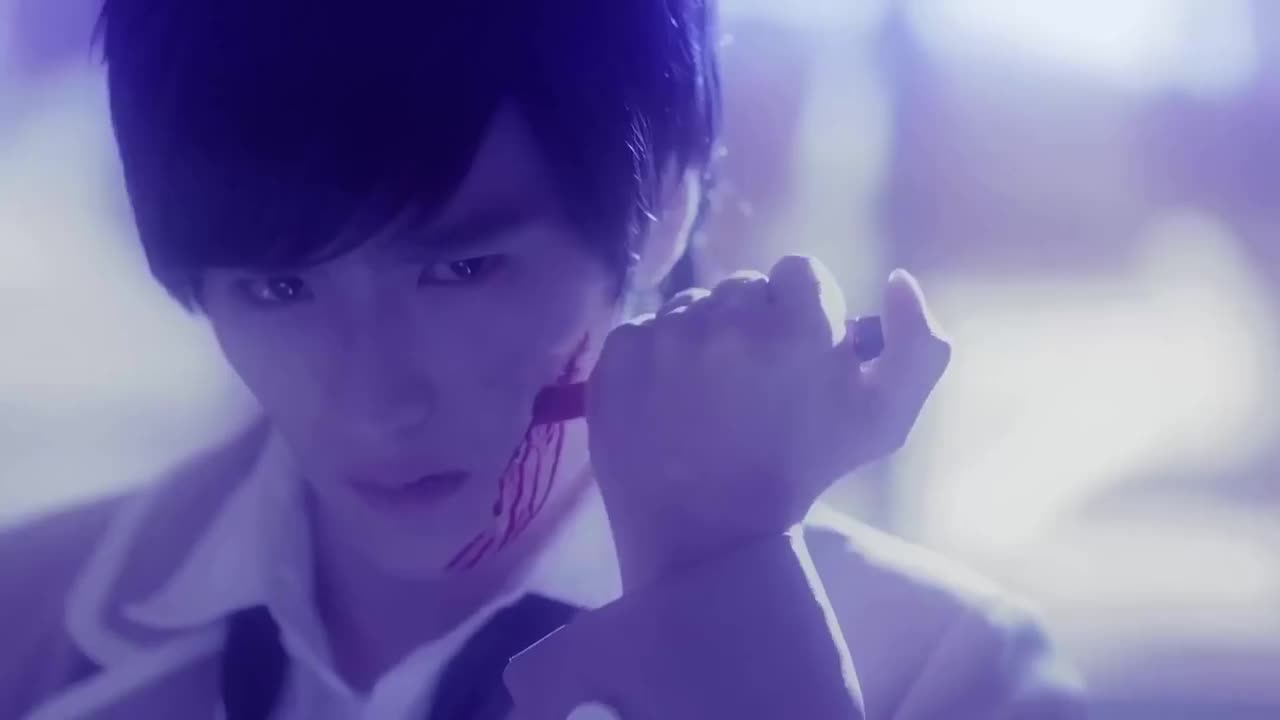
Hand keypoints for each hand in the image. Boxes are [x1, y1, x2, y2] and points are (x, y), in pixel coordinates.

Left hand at [585, 256, 950, 587]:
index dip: (802, 313)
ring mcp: (667, 335)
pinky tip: (669, 404)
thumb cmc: (803, 475)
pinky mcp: (618, 356)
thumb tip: (900, 280)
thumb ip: (919, 346)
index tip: (794, 355)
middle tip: (750, 383)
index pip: (800, 271)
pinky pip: (642, 329)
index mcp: (799, 325)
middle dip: (751, 324)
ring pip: (691, 306)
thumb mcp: (886, 421)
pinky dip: (654, 358)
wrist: (710, 537)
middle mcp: (730, 318)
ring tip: (708, 399)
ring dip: (702, 339)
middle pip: (743, 287)